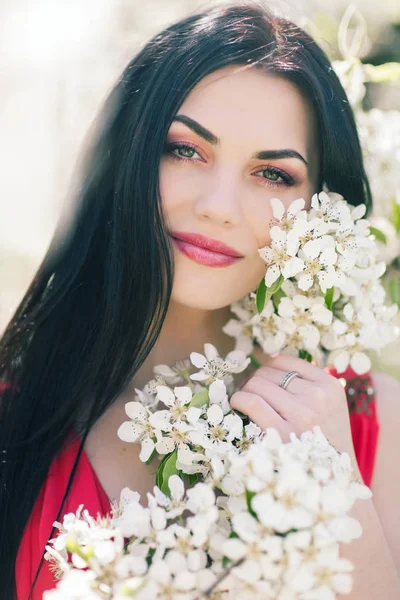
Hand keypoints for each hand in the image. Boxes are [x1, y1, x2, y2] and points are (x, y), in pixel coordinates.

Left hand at [230, 352, 355, 460]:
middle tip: (253, 396)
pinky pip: (251, 402)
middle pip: (267, 372)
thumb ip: (306, 382)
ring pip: (257, 384)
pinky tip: (238, 406)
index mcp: (329, 385)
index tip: (264, 382)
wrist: (335, 479)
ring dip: (245, 391)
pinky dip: (238, 400)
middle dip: (255, 382)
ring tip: (246, 403)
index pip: (285, 360)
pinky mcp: (282, 433)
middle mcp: (317, 396)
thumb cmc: (325, 440)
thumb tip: (268, 360)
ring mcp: (301, 414)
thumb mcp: (329, 405)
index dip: (268, 368)